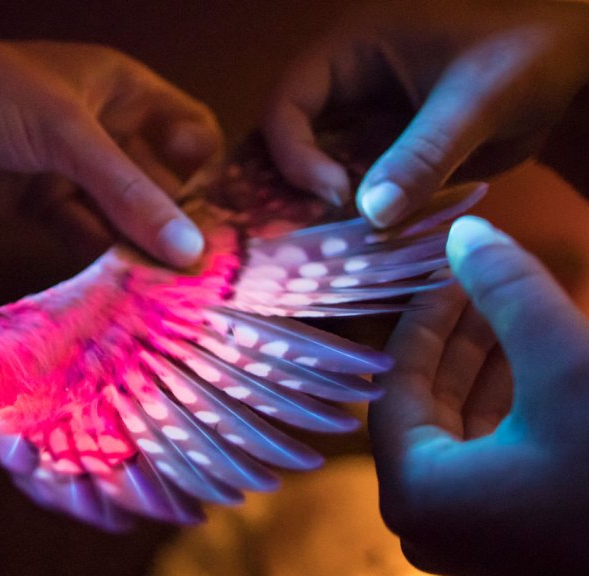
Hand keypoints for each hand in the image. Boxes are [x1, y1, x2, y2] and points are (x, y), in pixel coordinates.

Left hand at [0, 36, 222, 266]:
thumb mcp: (67, 135)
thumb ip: (129, 192)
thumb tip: (191, 249)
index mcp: (123, 88)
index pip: (190, 129)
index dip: (207, 171)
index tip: (214, 223)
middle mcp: (104, 126)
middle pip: (157, 177)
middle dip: (173, 220)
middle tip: (194, 273)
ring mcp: (70, 166)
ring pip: (119, 210)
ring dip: (135, 243)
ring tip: (161, 289)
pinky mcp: (38, 200)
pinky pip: (80, 229)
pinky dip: (96, 253)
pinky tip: (116, 284)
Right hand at [261, 0, 588, 224]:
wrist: (571, 59)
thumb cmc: (524, 54)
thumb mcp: (476, 99)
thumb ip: (425, 154)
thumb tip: (372, 216)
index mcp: (347, 53)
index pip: (286, 107)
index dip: (296, 155)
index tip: (335, 195)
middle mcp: (343, 89)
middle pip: (284, 142)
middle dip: (286, 189)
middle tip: (295, 238)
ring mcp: (362, 122)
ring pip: (315, 171)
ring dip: (316, 211)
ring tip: (322, 253)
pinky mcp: (385, 153)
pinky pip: (355, 188)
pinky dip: (353, 219)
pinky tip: (358, 250)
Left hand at [369, 216, 588, 575]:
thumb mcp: (568, 369)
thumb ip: (509, 294)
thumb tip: (463, 230)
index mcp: (415, 496)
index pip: (397, 384)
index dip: (425, 317)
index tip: (446, 268)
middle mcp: (429, 524)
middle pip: (428, 405)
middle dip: (460, 336)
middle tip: (478, 276)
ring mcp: (469, 535)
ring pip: (461, 428)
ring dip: (487, 364)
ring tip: (507, 302)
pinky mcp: (509, 535)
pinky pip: (491, 456)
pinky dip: (508, 404)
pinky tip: (531, 353)